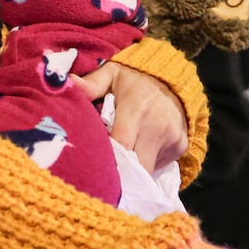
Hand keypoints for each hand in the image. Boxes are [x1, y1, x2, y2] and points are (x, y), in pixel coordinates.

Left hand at [73, 62, 187, 168]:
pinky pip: (160, 164)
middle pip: (136, 167)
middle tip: (103, 175)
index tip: (93, 167)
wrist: (173, 77)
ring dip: (134, 168)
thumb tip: (68, 84)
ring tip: (121, 157)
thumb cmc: (135, 78)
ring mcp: (172, 138)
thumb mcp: (112, 73)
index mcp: (135, 110)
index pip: (121, 145)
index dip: (107, 161)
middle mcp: (156, 127)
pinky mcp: (181, 146)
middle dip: (121, 175)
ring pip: (147, 169)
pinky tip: (140, 148)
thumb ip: (91, 84)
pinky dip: (148, 161)